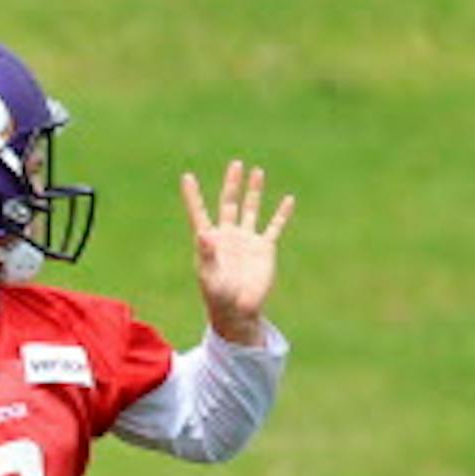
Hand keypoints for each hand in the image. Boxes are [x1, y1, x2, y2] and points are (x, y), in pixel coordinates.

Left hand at [180, 161, 295, 344]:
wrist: (238, 311)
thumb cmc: (218, 297)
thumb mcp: (210, 276)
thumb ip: (207, 254)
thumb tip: (202, 233)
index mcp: (209, 241)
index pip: (199, 213)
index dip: (193, 196)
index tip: (186, 177)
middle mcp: (228, 236)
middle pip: (228, 203)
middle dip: (232, 184)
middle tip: (235, 164)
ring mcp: (246, 241)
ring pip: (250, 209)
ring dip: (253, 191)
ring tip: (256, 171)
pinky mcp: (264, 248)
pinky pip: (274, 226)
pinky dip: (281, 213)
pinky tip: (288, 199)